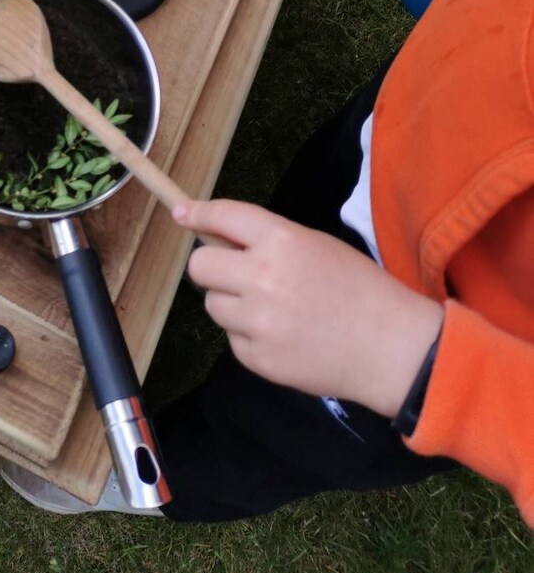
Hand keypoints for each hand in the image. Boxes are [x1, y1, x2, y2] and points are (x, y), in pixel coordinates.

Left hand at [173, 197, 443, 417]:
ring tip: (271, 310)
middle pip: (200, 267)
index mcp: (280, 241)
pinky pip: (233, 339)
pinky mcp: (258, 359)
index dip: (197, 214)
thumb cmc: (359, 289)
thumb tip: (221, 238)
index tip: (181, 213)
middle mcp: (262, 278)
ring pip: (213, 305)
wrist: (392, 349)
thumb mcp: (316, 245)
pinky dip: (248, 337)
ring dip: (231, 303)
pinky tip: (282, 336)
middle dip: (211, 268)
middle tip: (233, 274)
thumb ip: (267, 239)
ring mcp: (257, 322)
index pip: (222, 217)